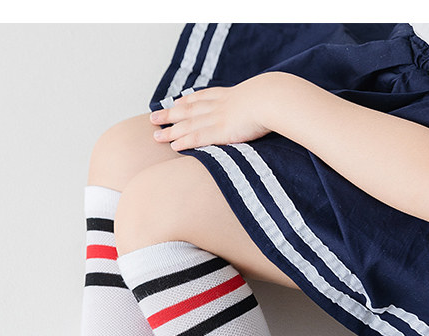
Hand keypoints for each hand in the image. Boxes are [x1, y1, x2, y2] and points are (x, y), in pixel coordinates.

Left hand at [150, 75, 272, 150]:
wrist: (273, 98)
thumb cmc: (274, 98)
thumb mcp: (264, 97)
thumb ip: (258, 104)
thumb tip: (265, 108)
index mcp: (229, 96)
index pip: (203, 97)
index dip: (187, 100)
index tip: (176, 102)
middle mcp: (218, 106)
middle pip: (188, 110)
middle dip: (170, 114)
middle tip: (154, 117)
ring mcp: (218, 118)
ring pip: (187, 124)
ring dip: (170, 130)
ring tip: (156, 136)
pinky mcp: (220, 132)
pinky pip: (197, 137)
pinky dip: (184, 141)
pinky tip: (173, 145)